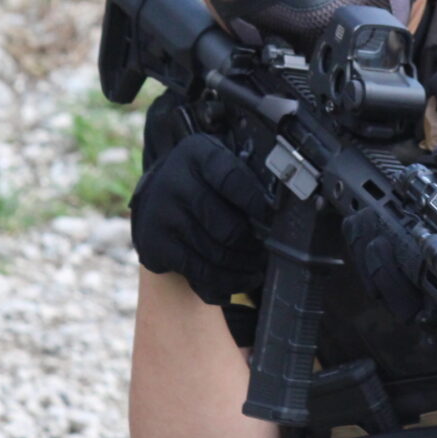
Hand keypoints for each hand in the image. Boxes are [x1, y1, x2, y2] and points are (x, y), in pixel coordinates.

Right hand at [130, 133, 272, 303]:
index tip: (272, 220)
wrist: (156, 197)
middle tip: (266, 252)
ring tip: (257, 268)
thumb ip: (244, 178)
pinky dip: (225, 282)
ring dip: (243, 267)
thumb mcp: (219, 164)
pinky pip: (200, 272)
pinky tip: (239, 279)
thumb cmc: (202, 182)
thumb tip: (280, 213)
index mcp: (197, 155)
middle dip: (253, 246)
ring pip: (217, 255)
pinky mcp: (155, 246)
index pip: (233, 180)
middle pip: (228, 228)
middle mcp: (174, 183)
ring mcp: (162, 216)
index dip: (257, 205)